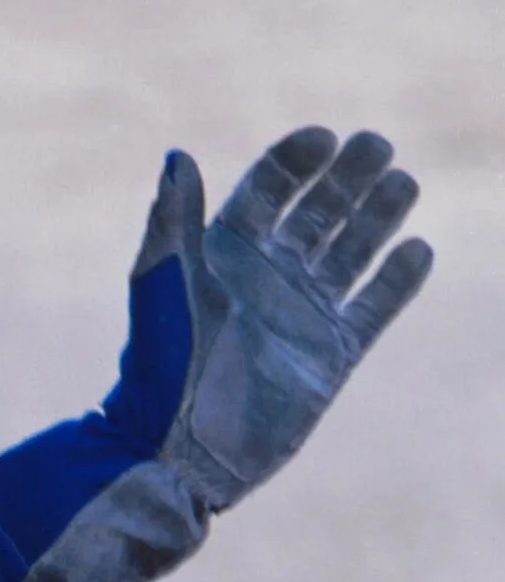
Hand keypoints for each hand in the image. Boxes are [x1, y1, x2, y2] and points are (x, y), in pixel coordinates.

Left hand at [110, 128, 429, 505]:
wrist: (180, 445)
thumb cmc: (163, 362)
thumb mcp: (165, 283)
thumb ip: (174, 220)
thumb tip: (178, 155)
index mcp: (222, 255)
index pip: (267, 192)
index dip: (295, 162)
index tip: (324, 137)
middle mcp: (266, 278)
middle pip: (318, 213)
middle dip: (347, 177)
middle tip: (378, 144)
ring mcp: (302, 313)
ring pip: (352, 251)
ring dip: (378, 216)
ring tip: (403, 182)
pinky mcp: (332, 353)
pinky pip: (374, 307)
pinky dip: (397, 279)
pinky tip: (418, 248)